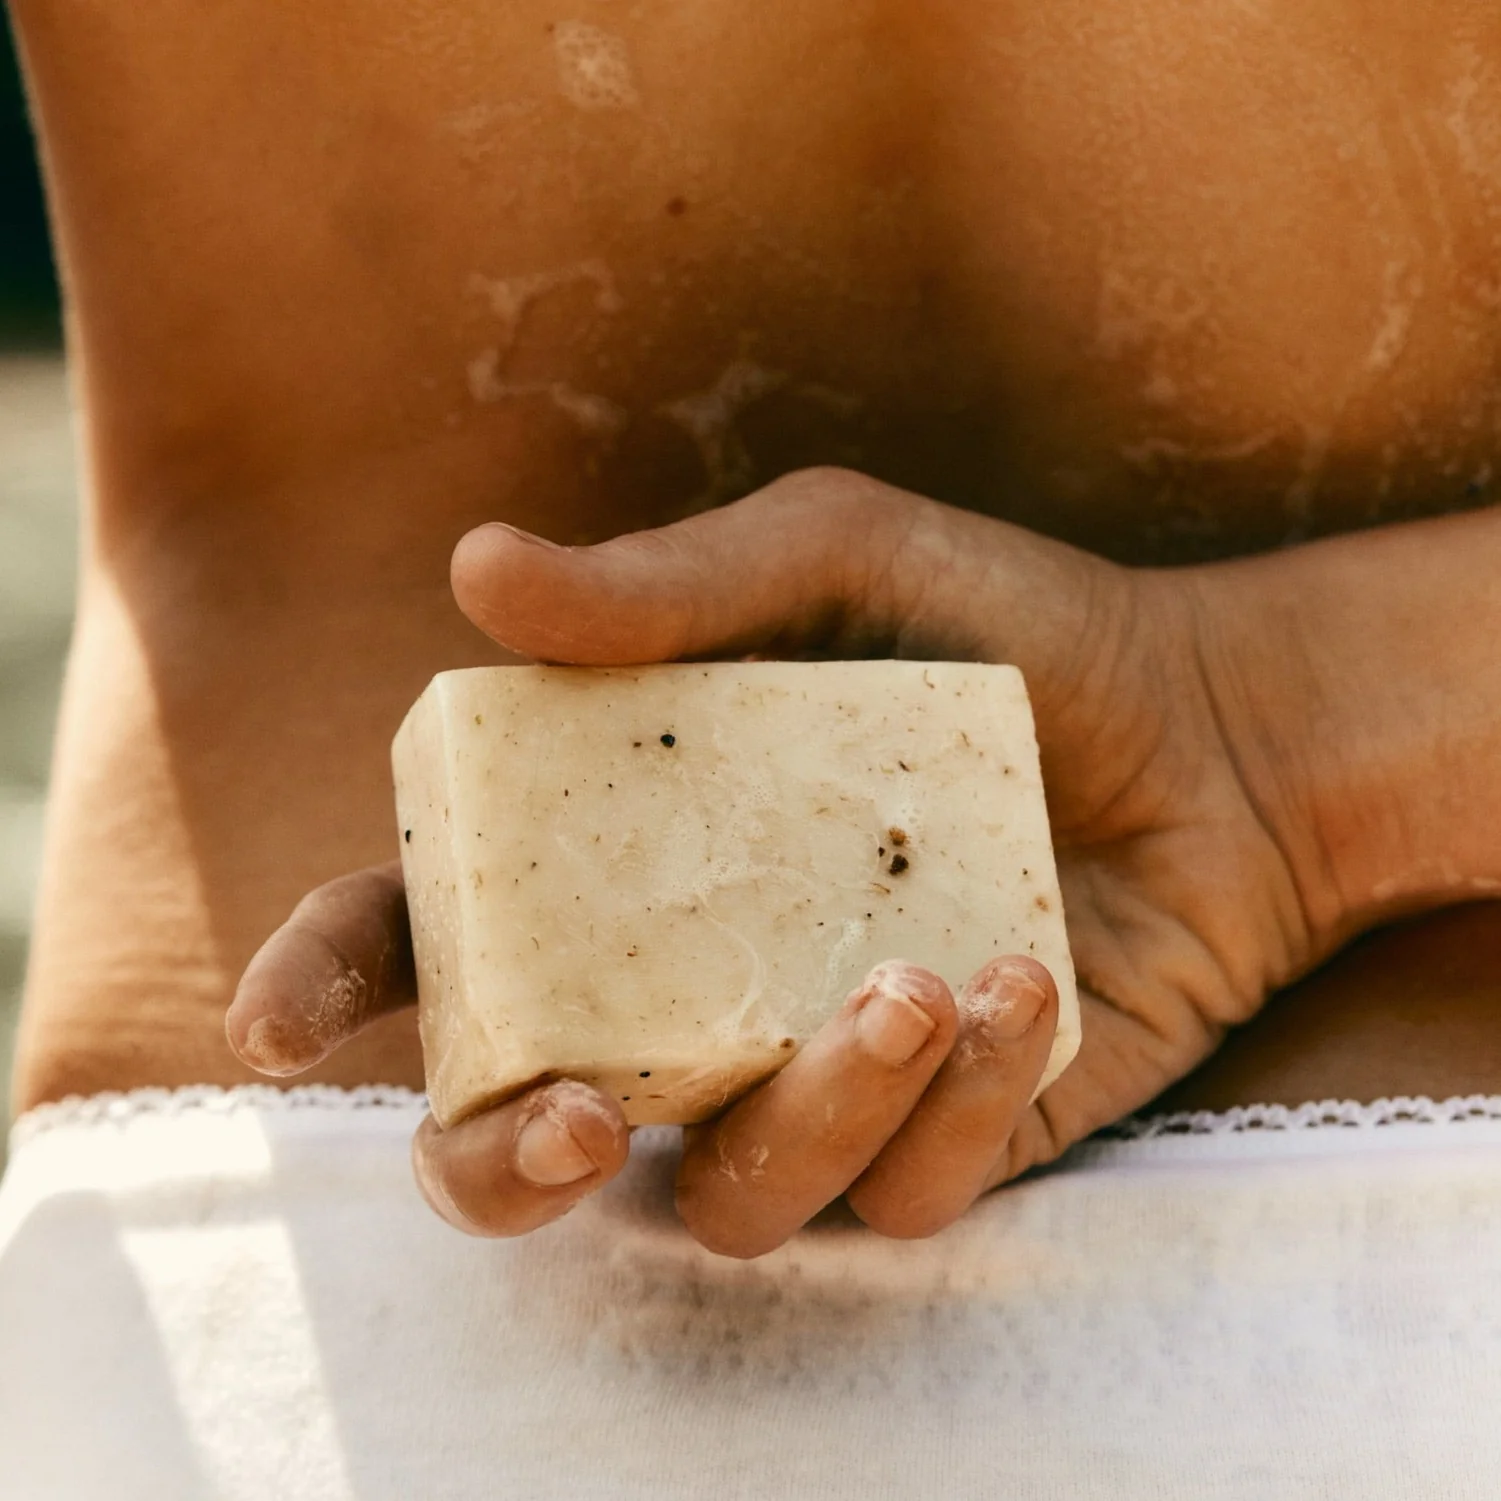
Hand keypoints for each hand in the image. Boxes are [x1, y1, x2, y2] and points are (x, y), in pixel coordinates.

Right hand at [229, 467, 1337, 1255]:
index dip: (337, 984)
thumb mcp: (836, 563)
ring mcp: (810, 1077)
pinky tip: (1019, 984)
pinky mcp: (941, 1138)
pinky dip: (956, 1103)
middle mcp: (691, 992)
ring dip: (803, 1112)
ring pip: (733, 1199)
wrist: (1212, 733)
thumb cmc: (1007, 632)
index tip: (287, 1016)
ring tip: (907, 976)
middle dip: (507, 1165)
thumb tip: (475, 569)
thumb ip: (665, 591)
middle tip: (579, 1115)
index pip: (438, 943)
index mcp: (623, 862)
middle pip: (523, 1143)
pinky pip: (906, 1191)